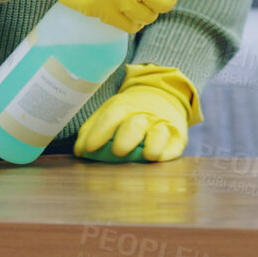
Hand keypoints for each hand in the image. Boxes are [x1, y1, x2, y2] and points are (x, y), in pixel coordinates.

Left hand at [75, 64, 202, 162]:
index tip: (89, 148)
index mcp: (123, 108)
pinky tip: (160, 159)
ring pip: (160, 133)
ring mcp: (162, 125)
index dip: (99, 132)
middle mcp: (143, 115)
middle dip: (127, 137)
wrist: (160, 97)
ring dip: (154, 144)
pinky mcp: (177, 138)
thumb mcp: (108, 114)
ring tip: (147, 155)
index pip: (111, 116)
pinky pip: (174, 145)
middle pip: (136, 124)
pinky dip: (168, 152)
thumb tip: (80, 151)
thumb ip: (91, 132)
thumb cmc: (127, 114)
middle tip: (118, 151)